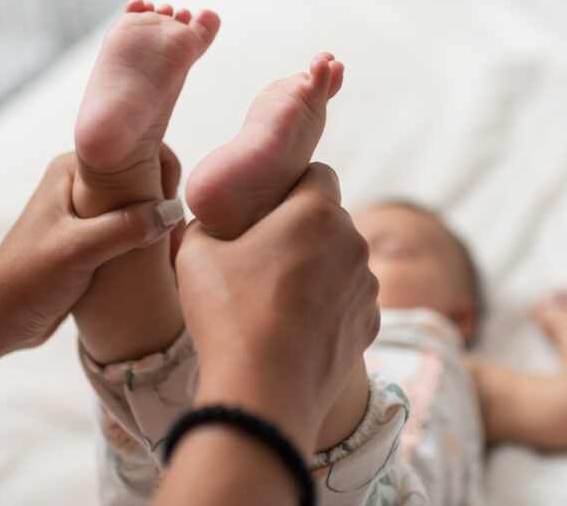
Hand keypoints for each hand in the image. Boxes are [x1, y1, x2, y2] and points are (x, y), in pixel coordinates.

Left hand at [0, 152, 182, 350]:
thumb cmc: (26, 280)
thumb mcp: (77, 251)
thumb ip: (124, 228)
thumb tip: (172, 211)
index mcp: (72, 169)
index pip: (132, 149)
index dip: (162, 170)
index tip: (173, 206)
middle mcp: (81, 184)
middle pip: (141, 177)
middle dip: (164, 202)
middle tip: (175, 236)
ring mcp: (87, 213)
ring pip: (139, 207)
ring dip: (158, 225)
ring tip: (170, 252)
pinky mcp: (93, 239)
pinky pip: (131, 230)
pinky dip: (148, 242)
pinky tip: (159, 263)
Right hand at [174, 163, 379, 454]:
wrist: (264, 394)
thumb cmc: (229, 317)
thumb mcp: (195, 254)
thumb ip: (206, 222)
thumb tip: (211, 220)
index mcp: (316, 213)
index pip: (318, 172)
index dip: (293, 184)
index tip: (270, 207)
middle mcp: (354, 242)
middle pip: (331, 218)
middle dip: (304, 228)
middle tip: (265, 256)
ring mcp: (368, 286)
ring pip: (343, 259)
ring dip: (319, 267)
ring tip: (278, 299)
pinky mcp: (371, 323)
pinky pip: (350, 299)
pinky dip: (330, 305)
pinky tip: (296, 327)